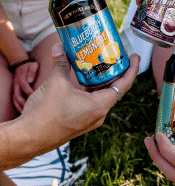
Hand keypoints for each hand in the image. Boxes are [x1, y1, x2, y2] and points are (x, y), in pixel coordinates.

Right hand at [12, 61, 38, 112]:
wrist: (22, 64)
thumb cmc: (30, 66)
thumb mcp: (33, 65)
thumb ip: (32, 72)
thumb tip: (30, 80)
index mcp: (21, 77)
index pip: (25, 86)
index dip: (30, 92)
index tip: (36, 97)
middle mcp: (16, 84)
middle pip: (18, 95)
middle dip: (24, 103)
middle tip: (31, 109)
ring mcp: (14, 88)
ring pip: (15, 99)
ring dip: (20, 106)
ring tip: (26, 113)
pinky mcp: (15, 91)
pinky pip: (14, 100)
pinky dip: (17, 106)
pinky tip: (22, 112)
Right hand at [20, 44, 139, 154]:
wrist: (28, 138)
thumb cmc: (45, 113)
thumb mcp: (55, 83)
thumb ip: (61, 63)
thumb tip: (60, 47)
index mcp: (99, 106)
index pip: (124, 85)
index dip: (132, 69)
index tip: (135, 57)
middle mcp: (98, 115)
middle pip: (114, 90)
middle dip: (115, 72)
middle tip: (113, 56)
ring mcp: (88, 121)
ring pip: (101, 97)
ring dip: (101, 81)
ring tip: (98, 64)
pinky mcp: (78, 123)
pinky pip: (91, 103)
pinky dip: (90, 90)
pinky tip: (82, 80)